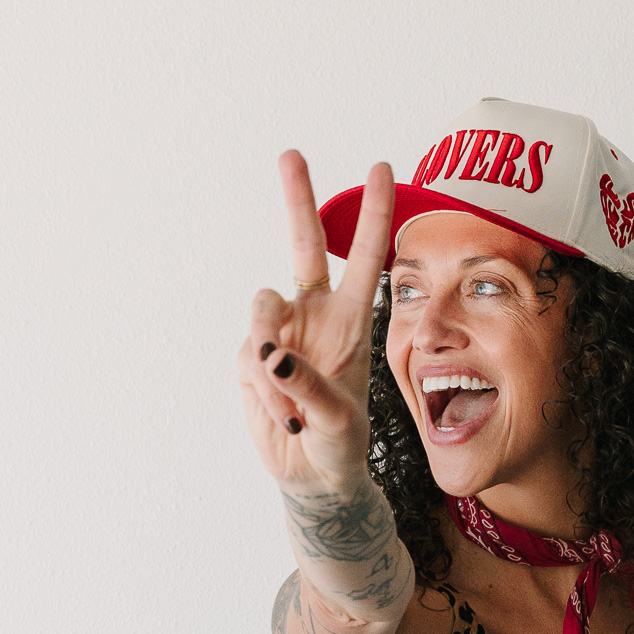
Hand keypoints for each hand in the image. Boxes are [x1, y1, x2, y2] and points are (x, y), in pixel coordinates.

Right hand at [239, 151, 394, 490]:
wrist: (315, 479)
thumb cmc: (343, 445)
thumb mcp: (339, 420)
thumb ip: (308, 385)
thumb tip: (270, 354)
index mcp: (354, 321)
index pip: (365, 259)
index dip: (373, 215)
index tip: (384, 169)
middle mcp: (317, 317)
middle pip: (304, 246)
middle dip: (297, 199)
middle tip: (291, 154)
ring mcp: (281, 335)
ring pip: (262, 311)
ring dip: (273, 357)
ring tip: (295, 407)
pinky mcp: (252, 360)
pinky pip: (250, 358)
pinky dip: (266, 391)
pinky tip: (286, 418)